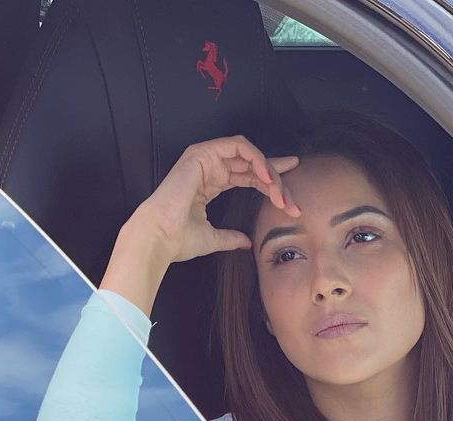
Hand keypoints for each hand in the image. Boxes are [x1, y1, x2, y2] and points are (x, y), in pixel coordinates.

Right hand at [137, 136, 300, 262]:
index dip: (270, 183)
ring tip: (280, 192)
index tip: (289, 196)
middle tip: (292, 200)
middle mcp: (210, 167)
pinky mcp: (203, 154)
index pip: (247, 176)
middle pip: (252, 165)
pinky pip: (237, 146)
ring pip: (248, 155)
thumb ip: (231, 237)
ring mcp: (206, 158)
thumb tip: (247, 243)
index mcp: (211, 183)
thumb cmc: (179, 240)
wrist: (160, 239)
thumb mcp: (213, 239)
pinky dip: (255, 158)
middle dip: (276, 180)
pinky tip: (267, 177)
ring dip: (268, 171)